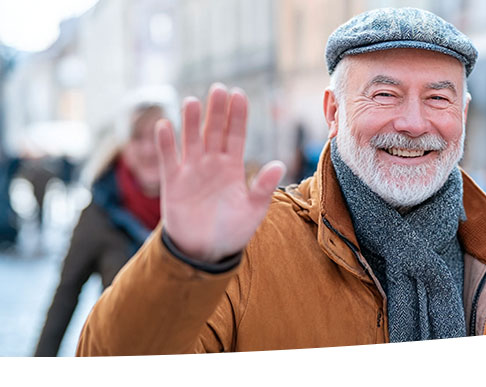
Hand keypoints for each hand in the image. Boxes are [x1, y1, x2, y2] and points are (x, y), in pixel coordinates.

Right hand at [154, 84, 285, 261]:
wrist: (206, 251)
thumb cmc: (233, 229)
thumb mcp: (253, 210)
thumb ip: (264, 187)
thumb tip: (279, 164)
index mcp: (233, 168)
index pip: (236, 136)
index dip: (237, 116)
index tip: (239, 95)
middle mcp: (212, 164)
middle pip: (214, 132)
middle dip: (217, 111)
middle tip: (219, 88)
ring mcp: (192, 171)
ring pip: (191, 140)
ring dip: (191, 122)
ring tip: (193, 102)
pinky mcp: (173, 183)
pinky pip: (169, 159)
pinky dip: (166, 143)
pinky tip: (165, 125)